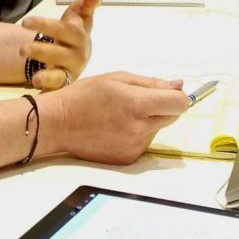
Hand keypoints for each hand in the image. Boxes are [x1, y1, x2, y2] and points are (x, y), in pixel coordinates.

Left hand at [20, 0, 100, 89]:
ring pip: (58, 74)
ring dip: (45, 75)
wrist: (79, 55)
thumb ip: (87, 4)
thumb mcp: (81, 14)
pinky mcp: (64, 85)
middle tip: (20, 49)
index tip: (24, 22)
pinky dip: (46, 90)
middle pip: (58, 53)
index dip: (45, 25)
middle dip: (40, 51)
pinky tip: (36, 89)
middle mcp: (78, 55)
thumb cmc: (76, 31)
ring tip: (30, 77)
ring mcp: (71, 72)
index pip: (64, 29)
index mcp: (80, 36)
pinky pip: (55, 89)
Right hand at [55, 72, 188, 164]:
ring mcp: (134, 147)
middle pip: (172, 117)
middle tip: (138, 100)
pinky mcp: (127, 159)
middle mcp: (139, 129)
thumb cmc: (85, 95)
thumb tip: (179, 85)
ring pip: (156, 129)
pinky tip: (115, 128)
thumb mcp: (117, 79)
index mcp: (138, 105)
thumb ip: (151, 83)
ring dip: (148, 120)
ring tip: (120, 114)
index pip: (179, 104)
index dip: (179, 97)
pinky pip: (143, 142)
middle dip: (162, 106)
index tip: (170, 93)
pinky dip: (136, 133)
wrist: (59, 124)